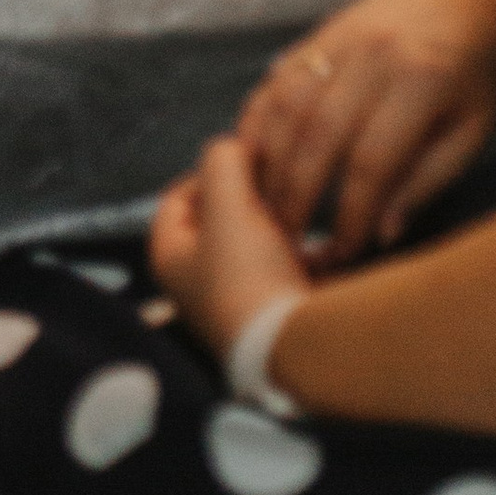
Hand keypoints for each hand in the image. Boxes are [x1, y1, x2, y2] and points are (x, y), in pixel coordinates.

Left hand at [151, 137, 311, 366]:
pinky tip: (325, 249)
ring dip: (279, 225)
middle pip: (219, 219)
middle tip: (272, 185)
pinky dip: (305, 256)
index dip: (209, 172)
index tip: (242, 161)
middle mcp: (198, 284)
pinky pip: (288, 271)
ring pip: (256, 242)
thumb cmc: (249, 280)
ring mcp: (237, 301)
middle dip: (249, 198)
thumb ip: (224, 160)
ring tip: (298, 214)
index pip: (178, 196)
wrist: (296, 347)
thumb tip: (234, 147)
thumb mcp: (228, 202)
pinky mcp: (275, 314)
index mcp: (170, 257)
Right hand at [232, 0, 495, 257]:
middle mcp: (371, 54)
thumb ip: (428, 179)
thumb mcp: (478, 129)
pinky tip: (251, 154)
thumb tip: (380, 231)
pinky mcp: (322, 30)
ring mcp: (340, 36)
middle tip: (284, 241)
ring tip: (263, 207)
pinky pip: (278, 76)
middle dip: (295, 197)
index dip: (350, 216)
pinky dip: (258, 116)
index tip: (341, 254)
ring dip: (267, 160)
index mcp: (420, 81)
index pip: (370, 163)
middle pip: (316, 135)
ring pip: (286, 103)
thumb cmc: (488, 67)